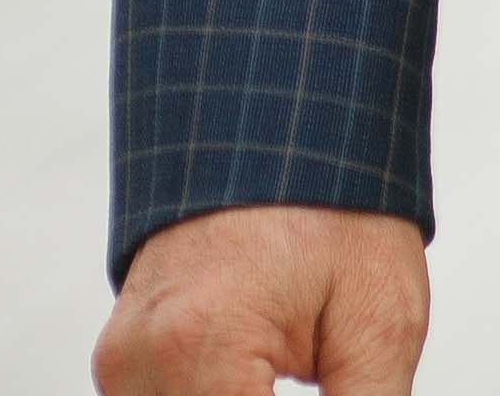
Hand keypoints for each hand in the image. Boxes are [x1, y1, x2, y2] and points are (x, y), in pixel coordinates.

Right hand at [94, 207, 426, 395]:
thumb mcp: (380, 320)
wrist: (284, 130)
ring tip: (292, 370)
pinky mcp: (121, 361)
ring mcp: (119, 364)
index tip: (346, 394)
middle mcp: (137, 361)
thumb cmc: (338, 205)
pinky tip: (263, 382)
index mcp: (197, 346)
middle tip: (315, 374)